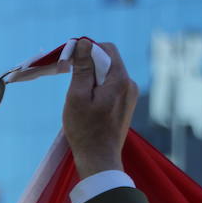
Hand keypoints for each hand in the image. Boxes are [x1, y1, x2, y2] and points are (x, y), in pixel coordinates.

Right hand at [61, 39, 138, 178]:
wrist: (99, 160)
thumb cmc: (85, 130)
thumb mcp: (77, 97)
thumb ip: (82, 68)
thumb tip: (83, 43)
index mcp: (120, 79)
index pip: (107, 49)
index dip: (87, 50)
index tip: (71, 62)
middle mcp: (130, 84)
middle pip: (109, 61)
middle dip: (89, 65)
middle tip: (72, 81)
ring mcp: (130, 95)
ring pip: (109, 75)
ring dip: (92, 79)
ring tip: (79, 98)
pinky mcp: (126, 105)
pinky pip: (112, 87)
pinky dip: (98, 89)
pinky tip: (88, 106)